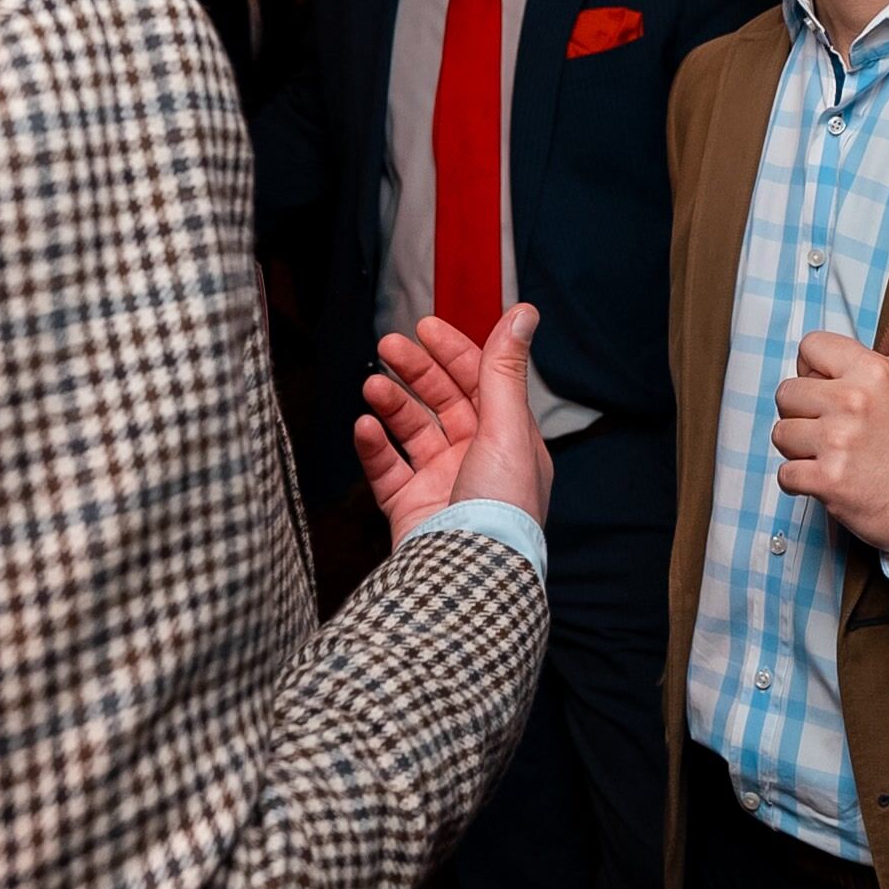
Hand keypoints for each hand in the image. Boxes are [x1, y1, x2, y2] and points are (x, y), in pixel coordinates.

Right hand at [354, 307, 551, 546]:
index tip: (424, 328)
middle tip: (387, 346)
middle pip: (443, 401)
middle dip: (416, 371)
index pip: (481, 383)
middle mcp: (478, 459)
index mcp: (510, 441)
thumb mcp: (507, 430)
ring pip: (412, 430)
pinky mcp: (410, 507)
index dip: (455, 352)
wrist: (467, 575)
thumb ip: (505, 370)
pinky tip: (364, 426)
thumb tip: (525, 313)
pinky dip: (374, 445)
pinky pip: (386, 467)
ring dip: (391, 404)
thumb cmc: (500, 508)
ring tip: (371, 386)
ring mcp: (442, 482)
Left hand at [772, 331, 888, 558]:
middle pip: (786, 393)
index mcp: (873, 371)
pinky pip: (784, 473)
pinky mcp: (828, 479)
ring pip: (781, 433)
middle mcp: (854, 401)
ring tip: (828, 456)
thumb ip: (862, 368)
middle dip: (801, 413)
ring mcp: (839, 441)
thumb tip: (818, 365)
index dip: (811, 370)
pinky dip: (798, 481)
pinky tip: (823, 480)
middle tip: (828, 430)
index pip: (811, 346)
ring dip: (798, 449)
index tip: (823, 389)